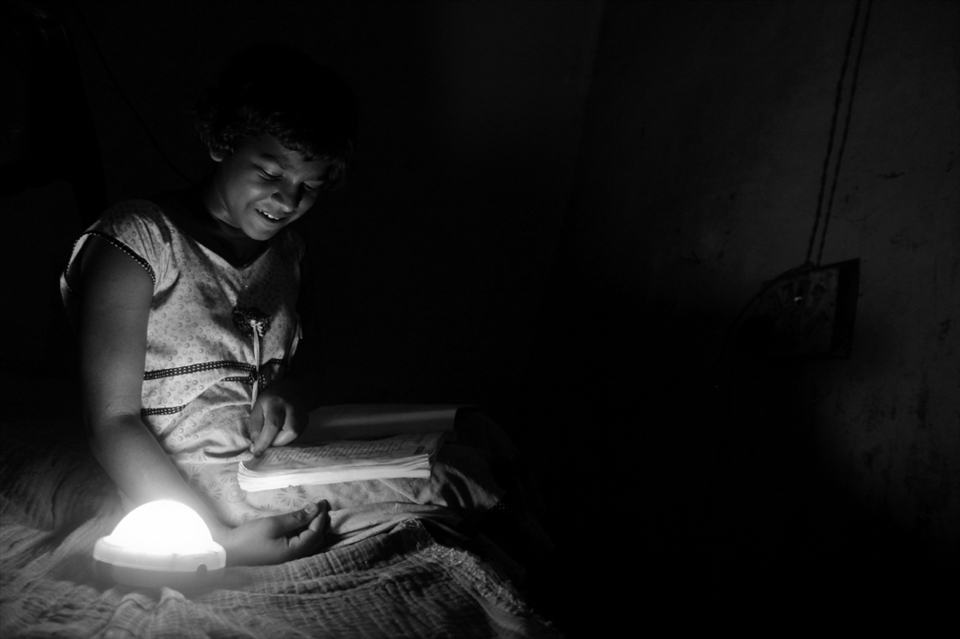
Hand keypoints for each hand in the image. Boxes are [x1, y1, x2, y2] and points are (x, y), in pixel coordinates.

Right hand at [215, 501, 329, 565]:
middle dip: (321, 521)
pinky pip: (302, 545)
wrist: (227, 552)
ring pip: (311, 543)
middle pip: (316, 539)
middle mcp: (295, 558)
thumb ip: (296, 518)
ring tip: (315, 512)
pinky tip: (304, 524)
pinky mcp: (283, 556)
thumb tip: (315, 509)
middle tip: (322, 505)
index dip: (320, 516)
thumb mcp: (273, 524)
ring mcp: (289, 559)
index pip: (315, 532)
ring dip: (315, 528)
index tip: (323, 502)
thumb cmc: (249, 538)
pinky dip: (307, 533)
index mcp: (294, 552)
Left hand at [249, 387, 306, 455]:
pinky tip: (280, 434)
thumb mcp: (257, 408)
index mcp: (277, 404)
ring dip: (280, 442)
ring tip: (272, 437)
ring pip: (292, 437)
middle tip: (265, 443)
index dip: (264, 442)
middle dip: (274, 443)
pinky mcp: (306, 422)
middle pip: (286, 434)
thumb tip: (257, 446)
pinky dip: (285, 439)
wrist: (291, 390)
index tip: (256, 453)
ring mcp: (302, 416)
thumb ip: (255, 427)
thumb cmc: (270, 399)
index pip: (272, 426)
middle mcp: (293, 410)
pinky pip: (295, 437)